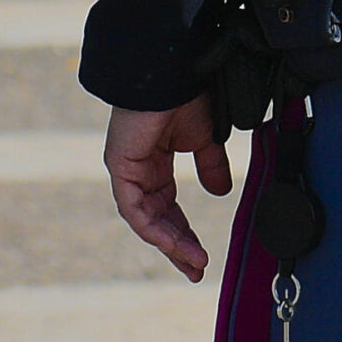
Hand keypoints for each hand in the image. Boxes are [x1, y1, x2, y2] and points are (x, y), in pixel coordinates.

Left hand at [104, 96, 234, 281]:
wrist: (173, 72)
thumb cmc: (186, 95)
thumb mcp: (205, 138)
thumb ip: (210, 165)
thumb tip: (220, 191)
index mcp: (154, 162)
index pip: (168, 208)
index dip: (184, 233)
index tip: (201, 256)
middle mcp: (138, 168)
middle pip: (156, 219)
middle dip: (177, 245)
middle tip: (197, 269)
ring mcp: (127, 169)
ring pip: (146, 219)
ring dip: (171, 243)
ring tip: (194, 262)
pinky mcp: (120, 166)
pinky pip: (134, 209)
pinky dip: (155, 228)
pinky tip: (176, 243)